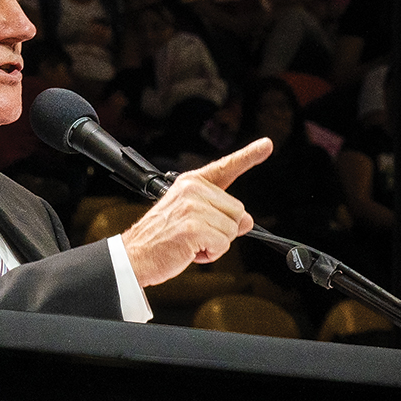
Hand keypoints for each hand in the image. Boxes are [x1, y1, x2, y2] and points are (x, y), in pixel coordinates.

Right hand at [122, 138, 272, 285]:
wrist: (133, 256)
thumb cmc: (160, 237)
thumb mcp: (192, 218)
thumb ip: (220, 213)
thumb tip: (247, 222)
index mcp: (191, 182)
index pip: (225, 167)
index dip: (249, 156)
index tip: (266, 145)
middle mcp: (192, 189)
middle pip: (237, 211)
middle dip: (223, 230)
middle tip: (196, 235)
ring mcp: (193, 207)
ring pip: (232, 230)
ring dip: (216, 244)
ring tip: (190, 243)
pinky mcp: (194, 228)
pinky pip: (223, 244)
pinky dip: (210, 254)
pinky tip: (190, 251)